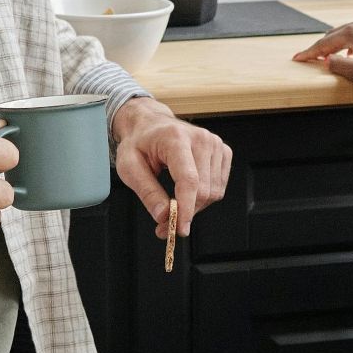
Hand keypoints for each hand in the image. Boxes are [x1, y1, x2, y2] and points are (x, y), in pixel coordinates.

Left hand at [111, 98, 230, 240]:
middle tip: (165, 223)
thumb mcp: (129, 167)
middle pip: (203, 190)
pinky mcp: (223, 150)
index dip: (186, 208)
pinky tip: (189, 190)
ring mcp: (215, 143)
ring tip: (175, 202)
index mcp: (175, 138)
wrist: (151, 124)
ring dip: (195, 205)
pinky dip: (205, 196)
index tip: (180, 229)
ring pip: (214, 192)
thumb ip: (147, 192)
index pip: (189, 180)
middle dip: (186, 212)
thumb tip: (164, 216)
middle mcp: (201, 138)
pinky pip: (220, 186)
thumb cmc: (139, 143)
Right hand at [291, 16, 352, 89]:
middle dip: (321, 46)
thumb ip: (340, 66)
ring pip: (348, 32)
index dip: (309, 53)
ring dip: (337, 43)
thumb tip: (327, 61)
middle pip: (334, 34)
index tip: (298, 58)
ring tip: (332, 55)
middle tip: (311, 56)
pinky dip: (351, 41)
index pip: (324, 44)